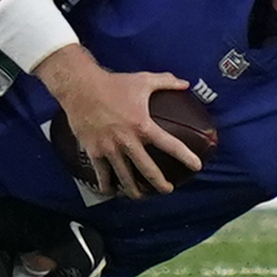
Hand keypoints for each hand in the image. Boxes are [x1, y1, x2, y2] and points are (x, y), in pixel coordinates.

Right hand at [35, 49, 198, 197]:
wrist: (80, 87)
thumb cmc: (113, 83)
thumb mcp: (143, 80)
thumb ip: (166, 82)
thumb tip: (185, 83)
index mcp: (143, 126)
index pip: (170, 145)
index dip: (186, 157)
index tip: (196, 166)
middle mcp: (128, 141)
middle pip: (148, 170)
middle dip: (160, 183)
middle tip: (167, 190)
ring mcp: (110, 148)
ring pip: (125, 177)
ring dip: (134, 190)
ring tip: (140, 196)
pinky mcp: (94, 151)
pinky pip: (101, 174)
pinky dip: (107, 185)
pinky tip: (110, 191)